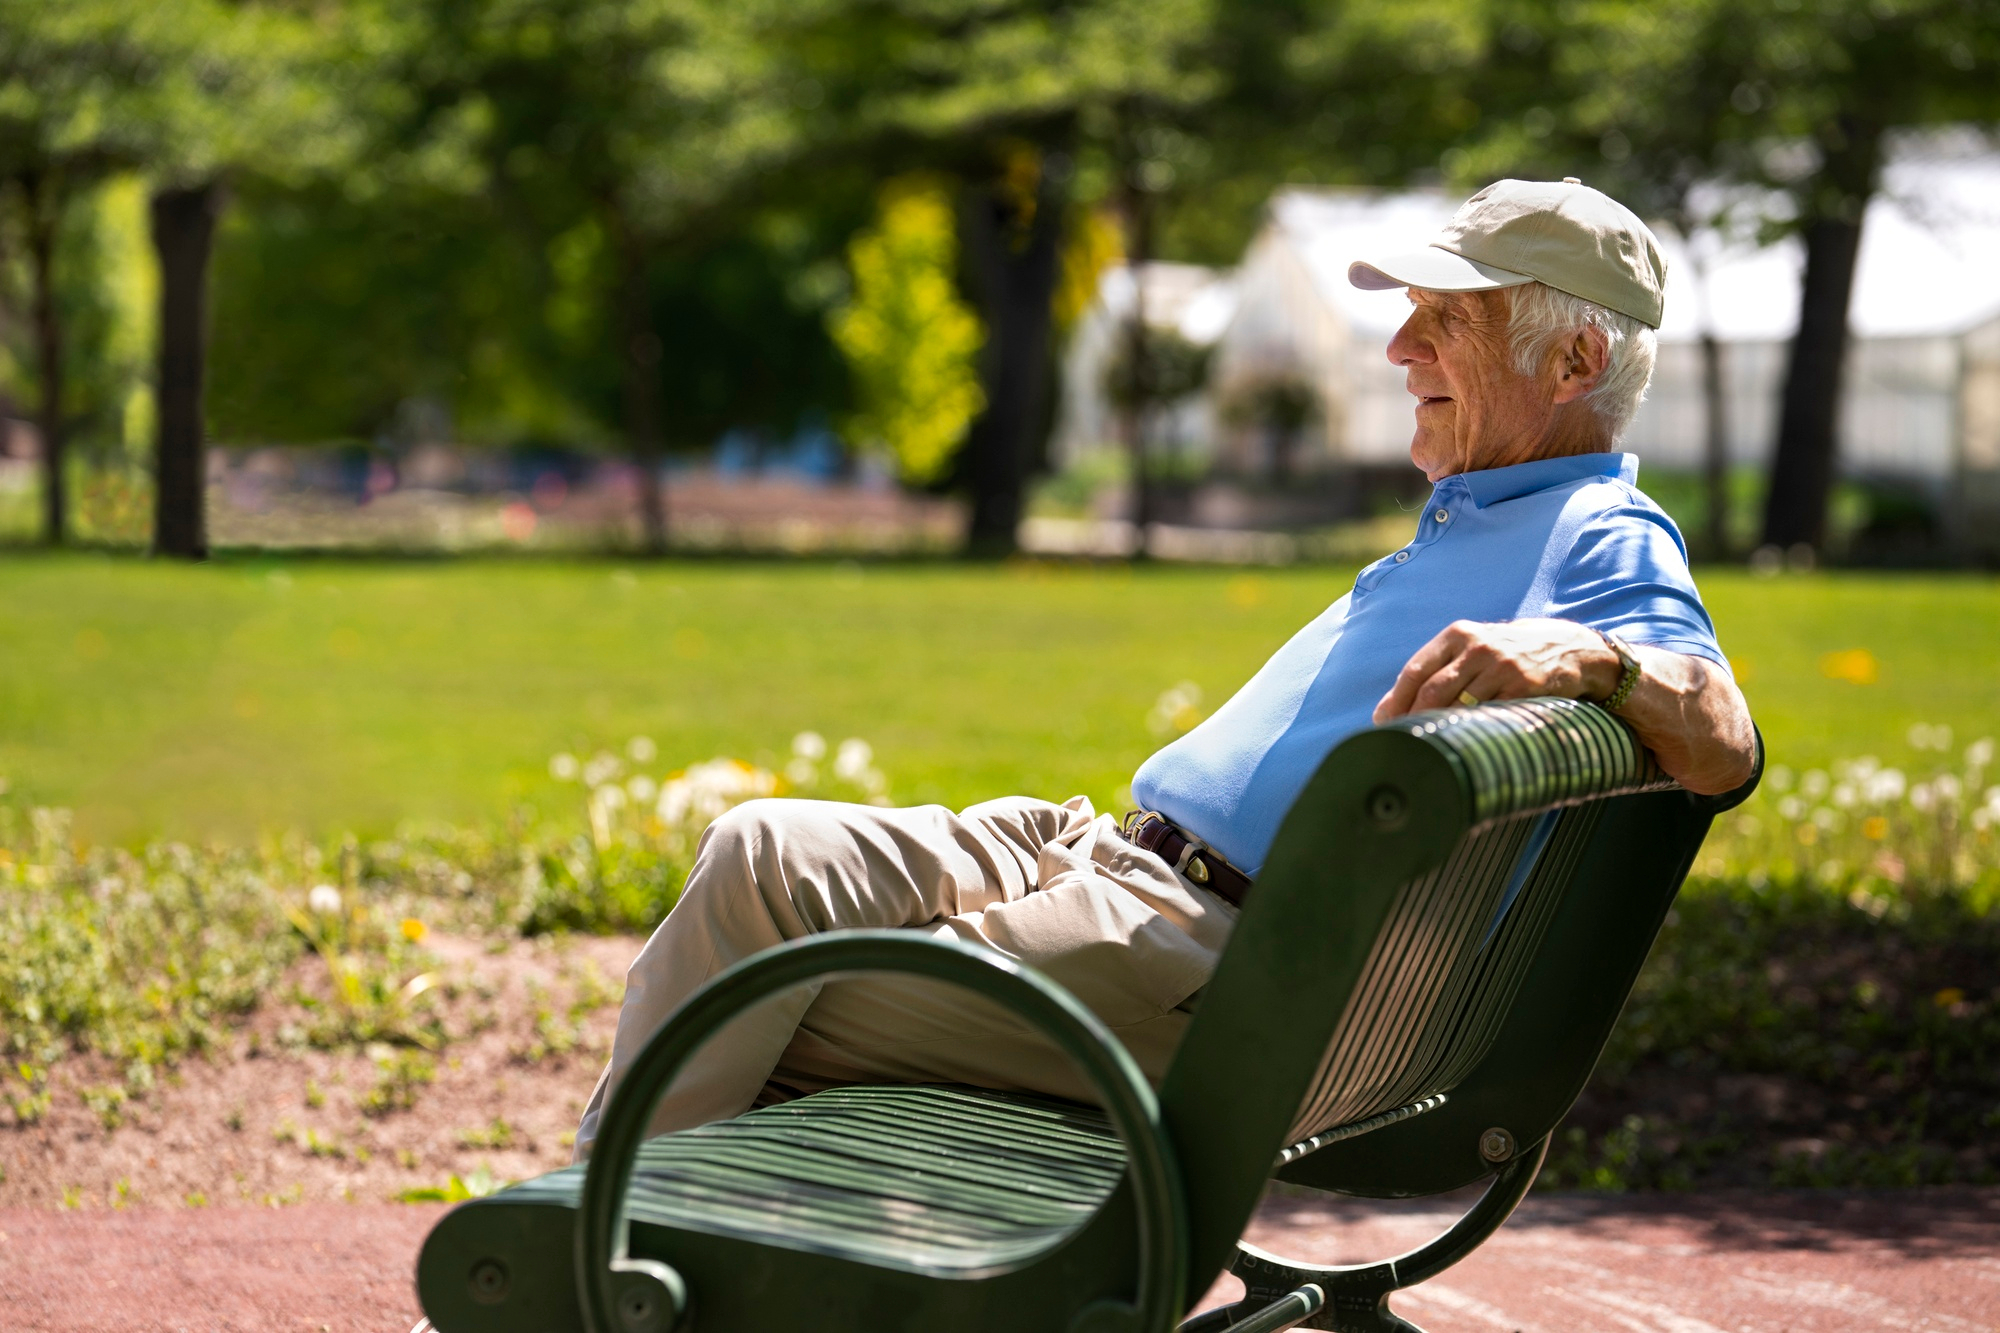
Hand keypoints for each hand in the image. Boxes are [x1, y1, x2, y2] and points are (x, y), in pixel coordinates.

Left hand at [1373, 618, 1621, 722]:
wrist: (1568, 648)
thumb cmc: (1505, 655)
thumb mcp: (1472, 648)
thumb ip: (1435, 670)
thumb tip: (1386, 710)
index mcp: (1457, 634)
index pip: (1415, 671)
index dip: (1396, 701)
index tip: (1383, 724)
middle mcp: (1478, 647)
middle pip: (1433, 690)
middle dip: (1412, 719)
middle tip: (1401, 743)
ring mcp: (1502, 667)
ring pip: (1459, 706)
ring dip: (1439, 730)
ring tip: (1426, 748)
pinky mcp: (1524, 687)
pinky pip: (1489, 716)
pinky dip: (1471, 732)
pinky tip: (1461, 744)